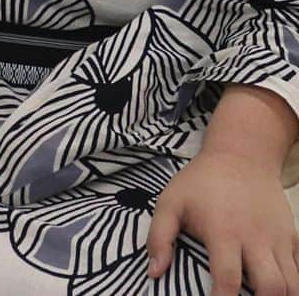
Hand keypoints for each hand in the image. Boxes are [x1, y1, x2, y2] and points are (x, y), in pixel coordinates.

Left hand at [147, 149, 298, 293]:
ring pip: (293, 283)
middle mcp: (255, 238)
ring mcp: (278, 238)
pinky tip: (278, 287)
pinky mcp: (292, 236)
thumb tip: (154, 273)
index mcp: (223, 231)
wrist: (241, 156)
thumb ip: (159, 236)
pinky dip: (294, 283)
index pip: (228, 280)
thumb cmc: (201, 181)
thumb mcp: (171, 200)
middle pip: (272, 288)